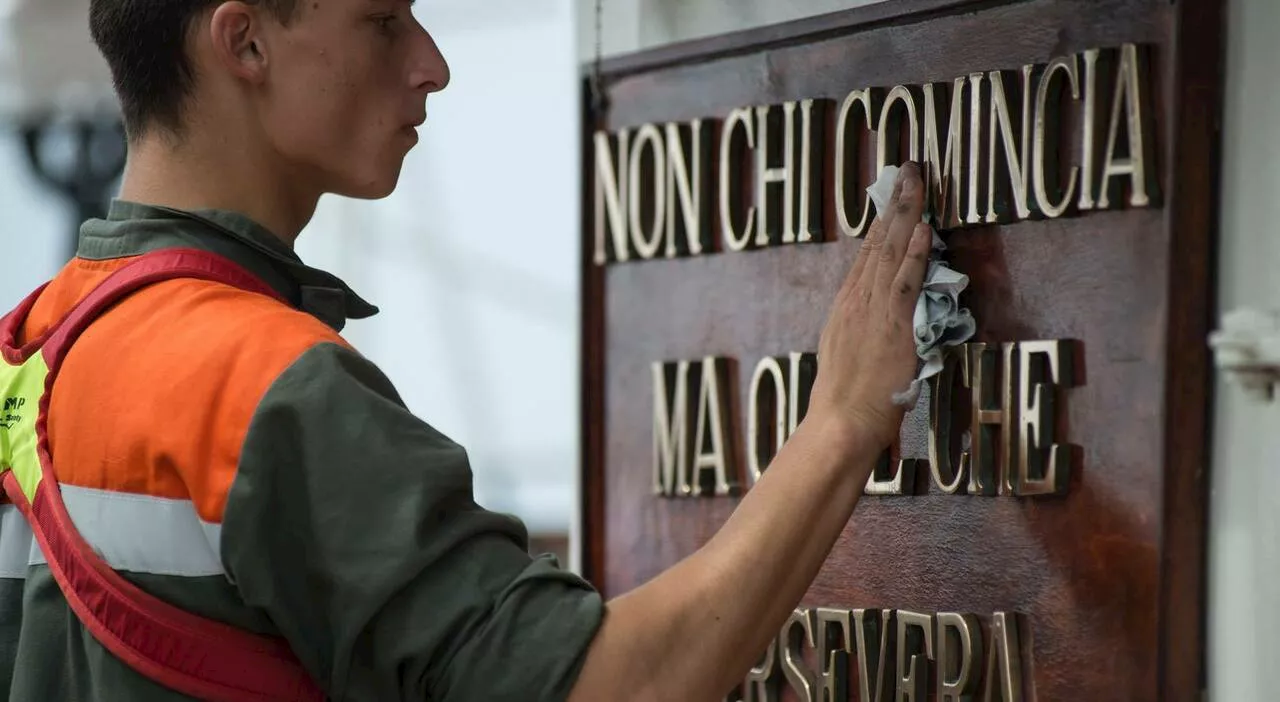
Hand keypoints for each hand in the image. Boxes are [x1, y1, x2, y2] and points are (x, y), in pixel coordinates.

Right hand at [808, 161, 930, 450]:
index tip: (893, 193)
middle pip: (878, 239)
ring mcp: (874, 309)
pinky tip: (924, 228)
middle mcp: (857, 299)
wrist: (840, 420)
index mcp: (846, 305)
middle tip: (909, 168)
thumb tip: (881, 321)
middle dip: (895, 201)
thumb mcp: (848, 354)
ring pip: (891, 250)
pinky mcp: (892, 324)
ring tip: (917, 181)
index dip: (882, 220)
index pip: (867, 252)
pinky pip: (906, 280)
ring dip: (907, 213)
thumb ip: (865, 330)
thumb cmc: (845, 399)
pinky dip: (915, 253)